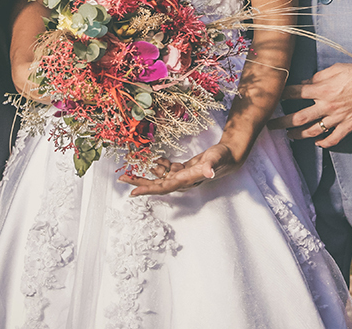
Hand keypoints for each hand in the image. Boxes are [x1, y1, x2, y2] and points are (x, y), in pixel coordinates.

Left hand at [120, 143, 241, 195]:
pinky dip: (160, 166)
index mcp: (186, 180)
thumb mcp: (216, 158)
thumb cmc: (222, 157)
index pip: (164, 187)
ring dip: (145, 175)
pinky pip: (167, 170)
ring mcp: (182, 176)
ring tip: (129, 171)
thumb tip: (209, 172)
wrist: (229, 157)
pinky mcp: (183, 170)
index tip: (132, 193)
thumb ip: (211, 165)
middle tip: (121, 179)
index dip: (148, 189)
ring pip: (160, 178)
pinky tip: (155, 161)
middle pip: (157, 185)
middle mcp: (182, 181)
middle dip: (139, 183)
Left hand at [267, 63, 351, 148]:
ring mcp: (338, 118)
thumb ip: (318, 77)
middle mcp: (327, 106)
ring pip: (312, 131)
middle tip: (270, 125)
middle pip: (298, 118)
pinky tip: (316, 143)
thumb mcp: (336, 69)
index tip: (271, 98)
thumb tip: (304, 83)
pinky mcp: (348, 126)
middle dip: (281, 123)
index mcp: (322, 89)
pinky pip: (333, 139)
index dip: (281, 95)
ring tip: (289, 136)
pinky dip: (323, 143)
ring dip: (298, 135)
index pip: (295, 93)